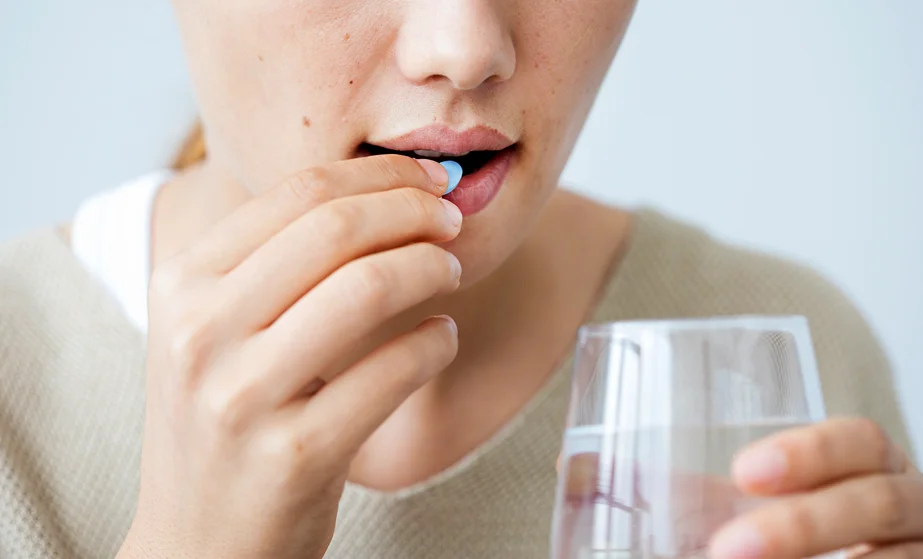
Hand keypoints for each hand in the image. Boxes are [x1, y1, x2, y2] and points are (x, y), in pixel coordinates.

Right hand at [119, 155, 461, 558]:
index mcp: (180, 285)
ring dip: (431, 267)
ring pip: (368, 287)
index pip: (296, 193)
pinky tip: (441, 339)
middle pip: (335, 229)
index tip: (424, 180)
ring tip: (451, 271)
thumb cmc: (223, 422)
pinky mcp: (296, 454)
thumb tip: (376, 195)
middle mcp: (200, 333)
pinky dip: (435, 343)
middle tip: (451, 218)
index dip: (377, 174)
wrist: (198, 542)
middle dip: (413, 210)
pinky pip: (393, 370)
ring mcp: (243, 396)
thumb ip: (270, 265)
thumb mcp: (213, 332)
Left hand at [710, 417, 922, 557]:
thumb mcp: (767, 517)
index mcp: (878, 475)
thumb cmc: (815, 545)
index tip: (745, 473)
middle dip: (804, 525)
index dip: (811, 452)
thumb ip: (701, 501)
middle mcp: (921, 516)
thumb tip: (597, 472)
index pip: (863, 443)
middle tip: (729, 550)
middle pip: (881, 503)